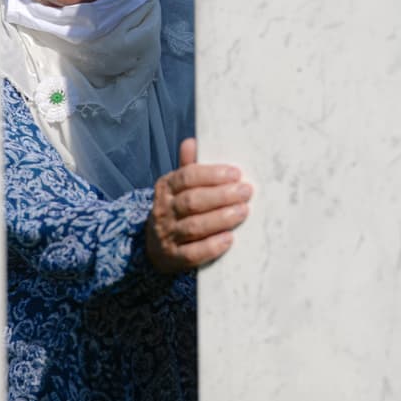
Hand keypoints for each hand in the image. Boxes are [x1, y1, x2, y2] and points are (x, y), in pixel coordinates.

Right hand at [146, 138, 252, 273]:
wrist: (155, 247)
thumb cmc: (176, 211)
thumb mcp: (177, 188)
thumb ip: (188, 168)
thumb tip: (191, 142)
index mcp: (165, 188)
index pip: (186, 177)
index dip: (212, 174)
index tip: (236, 173)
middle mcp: (163, 211)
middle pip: (192, 201)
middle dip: (222, 195)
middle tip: (246, 192)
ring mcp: (166, 236)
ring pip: (194, 226)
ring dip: (221, 219)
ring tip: (243, 211)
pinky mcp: (173, 258)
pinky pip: (192, 254)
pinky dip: (211, 247)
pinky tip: (229, 239)